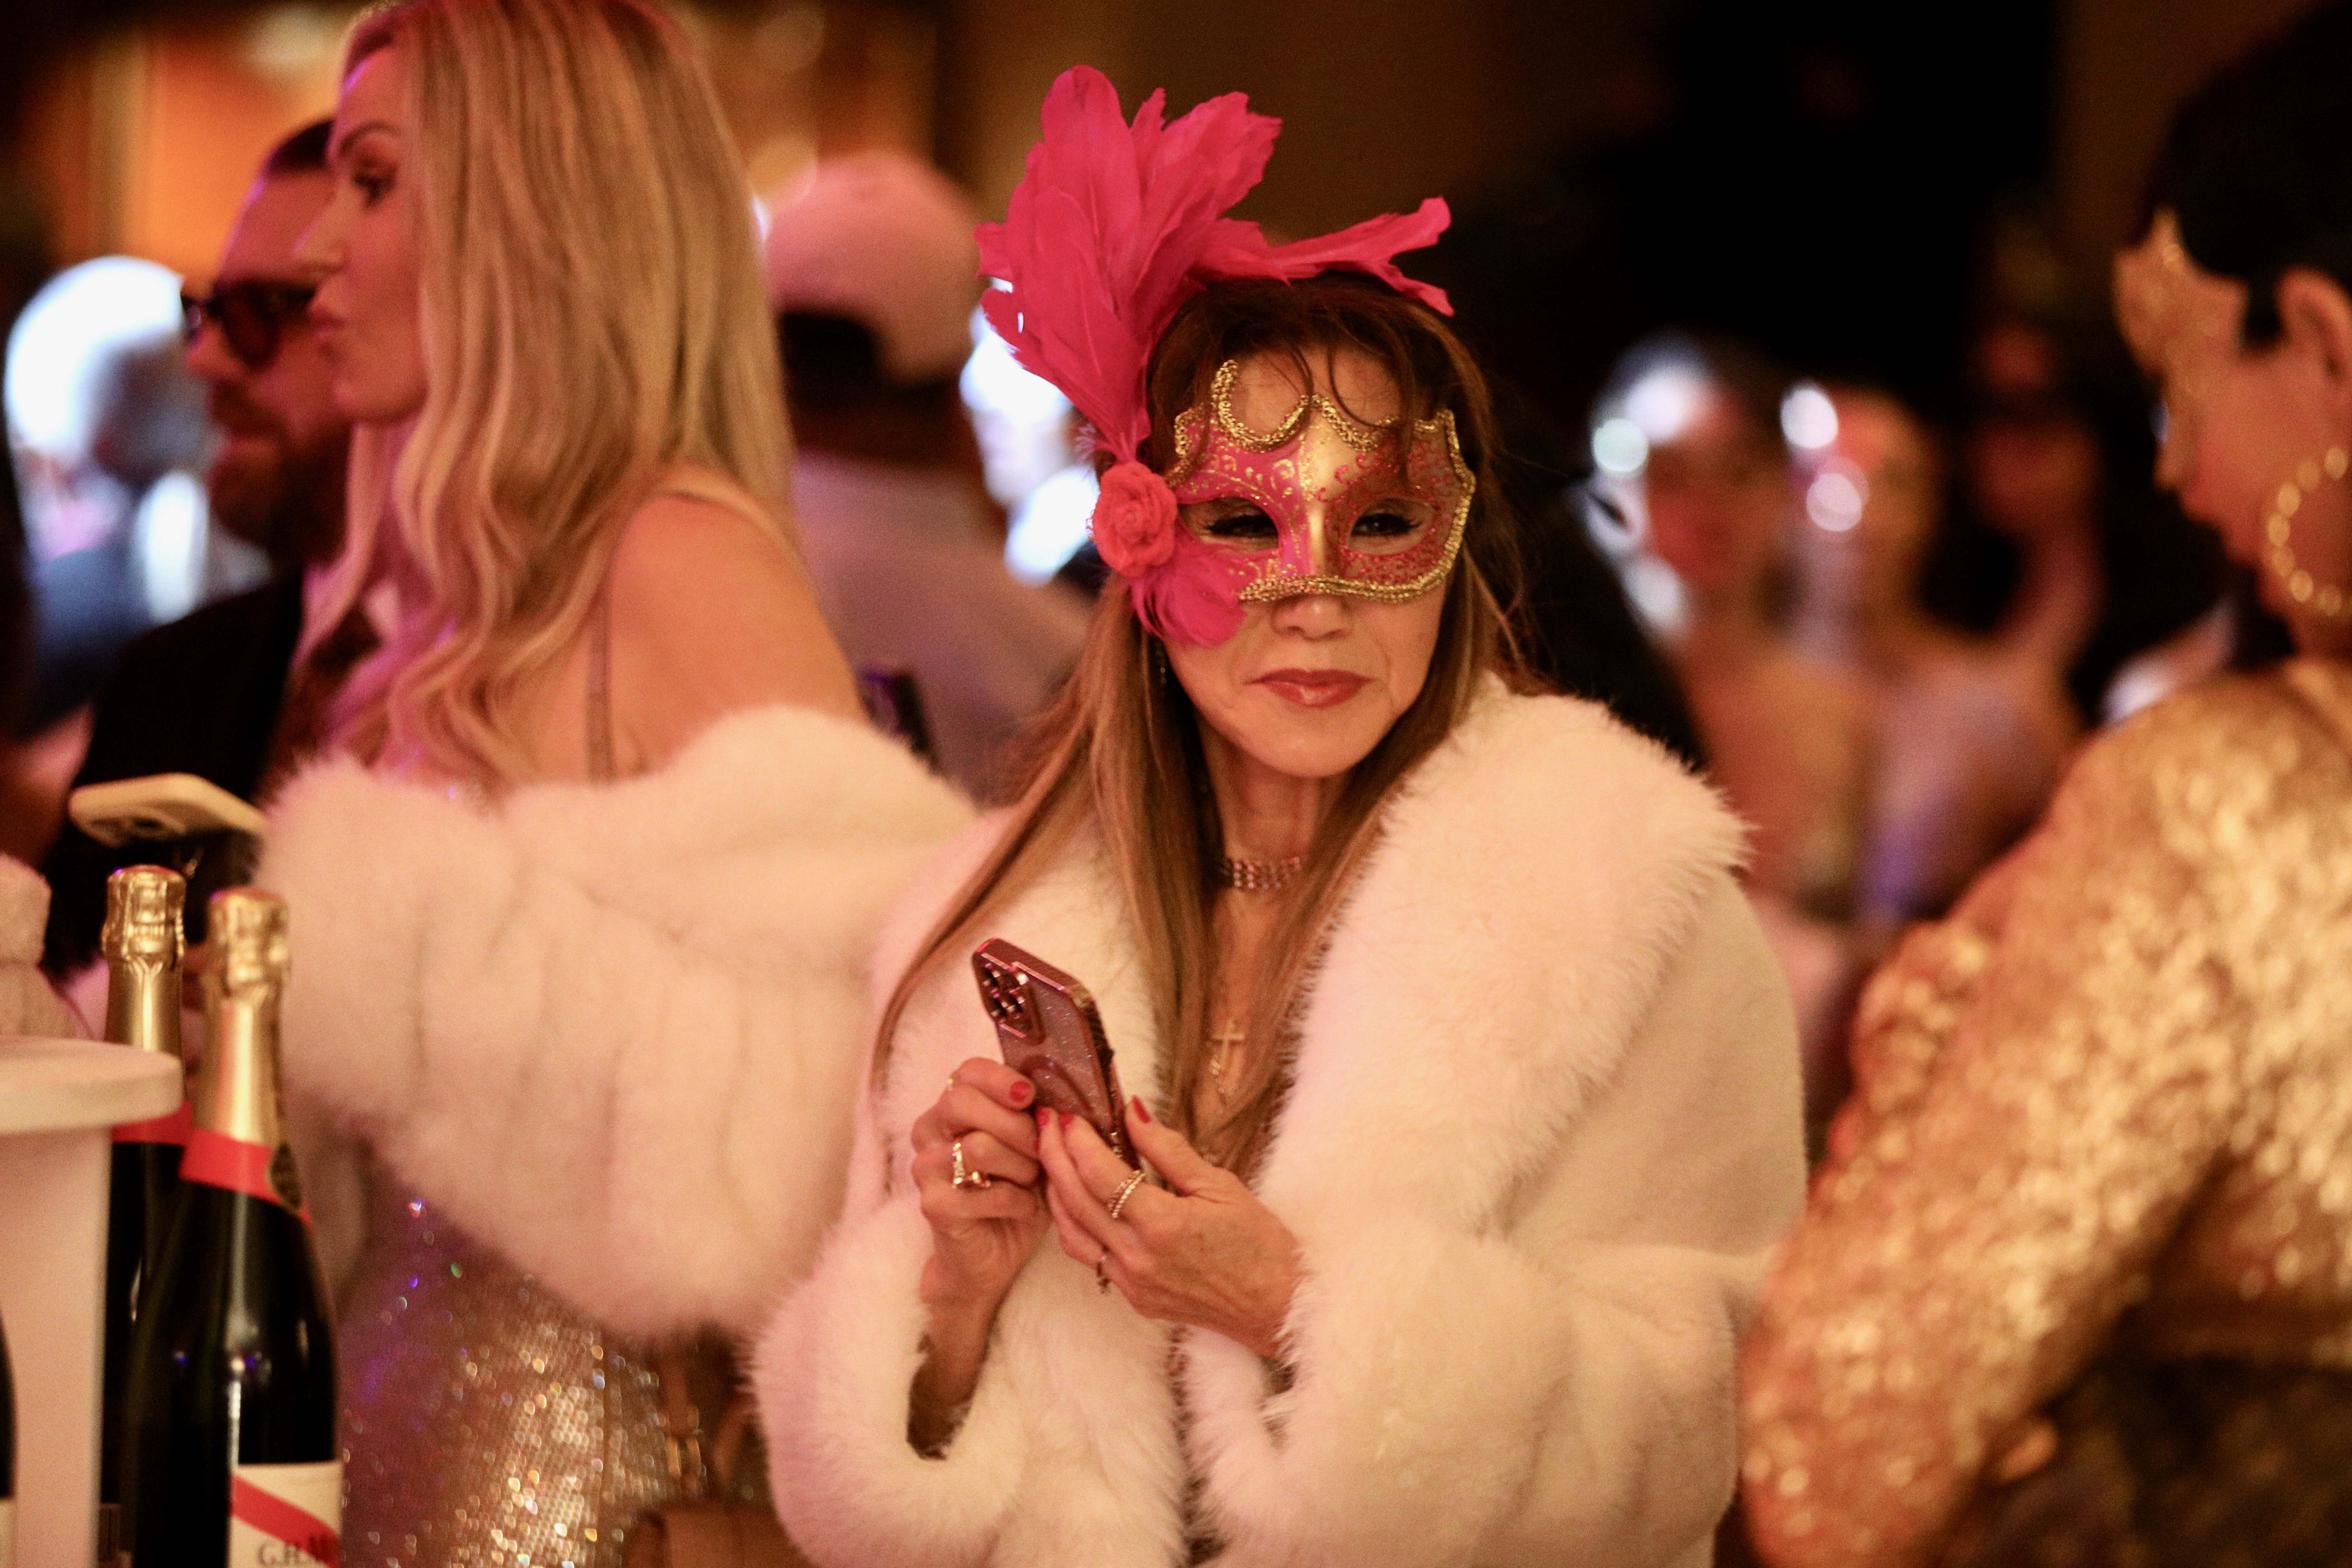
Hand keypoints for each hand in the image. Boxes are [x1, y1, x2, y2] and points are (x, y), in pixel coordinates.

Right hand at [909, 1057, 1048, 1322]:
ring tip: (1032, 1181)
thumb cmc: (1015, 1192)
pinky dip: (1018, 1201)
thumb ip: (1036, 1118)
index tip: (1030, 1095)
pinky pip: (985, 1193)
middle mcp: (929, 1131)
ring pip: (978, 1147)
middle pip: (962, 1102)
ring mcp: (926, 1168)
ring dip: (1020, 1166)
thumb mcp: (1030, 1149)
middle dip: (1014, 1124)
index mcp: (951, 1109)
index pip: (966, 1072)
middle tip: (1039, 1147)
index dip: (1000, 1078)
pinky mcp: (933, 1205)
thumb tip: (1062, 1095)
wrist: (992, 1257)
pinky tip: (1024, 1208)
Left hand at [1038, 1099, 1300, 1358]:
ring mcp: (1131, 1282)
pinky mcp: (1133, 1297)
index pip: (1100, 1174)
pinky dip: (1073, 1224)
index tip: (1067, 1113)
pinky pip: (1089, 1257)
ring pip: (1070, 1233)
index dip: (1077, 1139)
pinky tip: (1074, 1200)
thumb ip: (1169, 1149)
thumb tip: (1131, 1112)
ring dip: (1054, 1192)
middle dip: (1054, 1155)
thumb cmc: (1258, 1243)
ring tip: (1050, 1156)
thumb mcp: (1219, 1185)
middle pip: (1074, 1199)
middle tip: (1045, 1122)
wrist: (1277, 1305)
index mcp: (1162, 1224)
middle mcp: (1137, 1257)